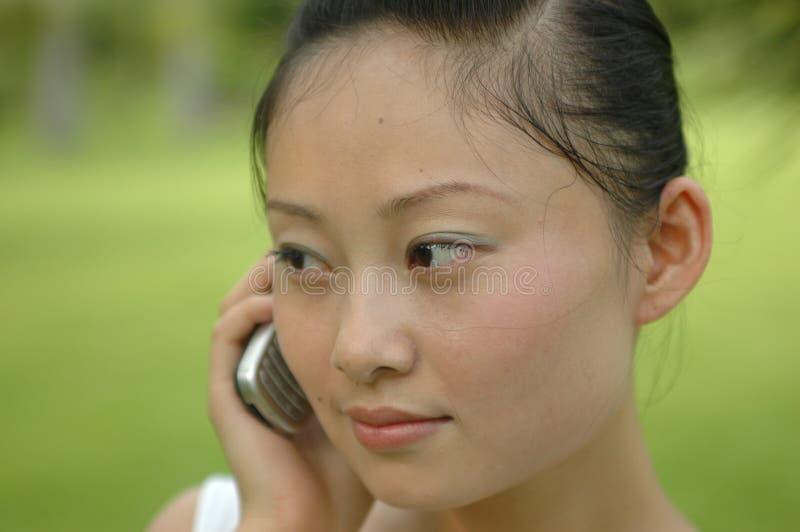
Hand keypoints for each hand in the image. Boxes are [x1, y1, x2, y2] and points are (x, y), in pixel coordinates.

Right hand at [208, 251, 373, 531]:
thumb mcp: (366, 403)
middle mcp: (258, 367)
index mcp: (286, 368)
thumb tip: (406, 332)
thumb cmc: (347, 467)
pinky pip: (225, 336)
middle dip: (281, 267)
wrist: (314, 518)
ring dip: (260, 279)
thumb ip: (375, 371)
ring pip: (236, 306)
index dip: (304, 272)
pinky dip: (246, 311)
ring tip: (290, 259)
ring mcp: (240, 378)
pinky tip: (275, 302)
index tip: (334, 252)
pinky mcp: (226, 393)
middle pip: (257, 296)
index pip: (285, 303)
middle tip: (312, 247)